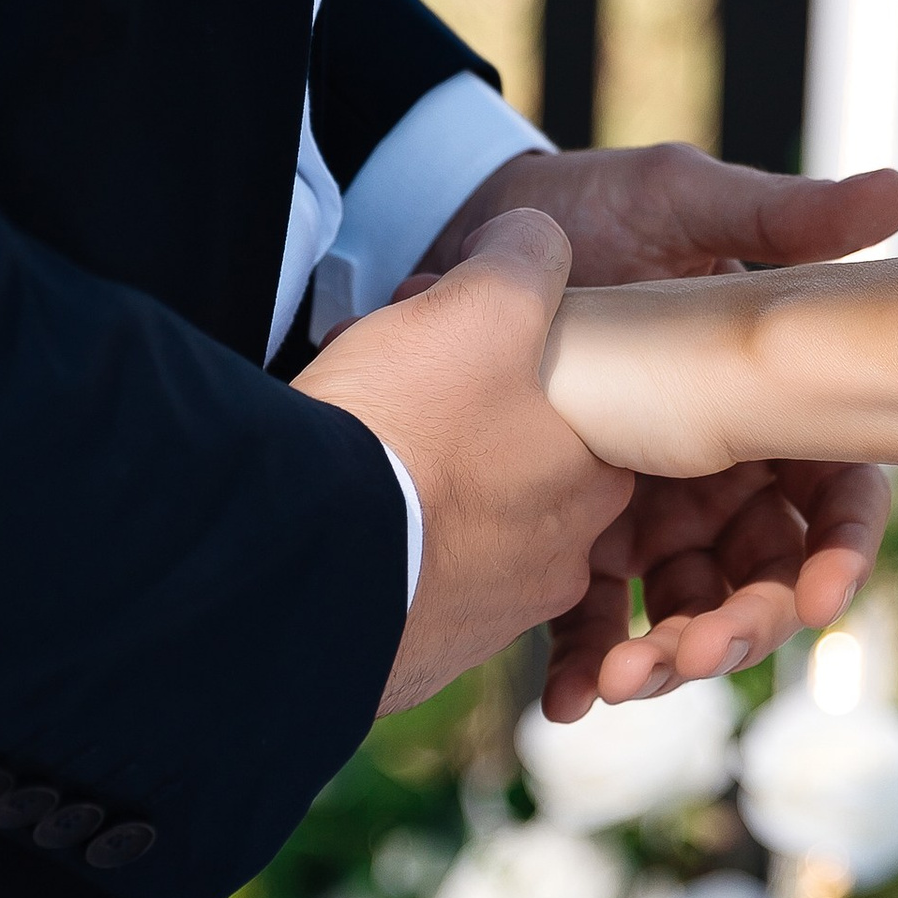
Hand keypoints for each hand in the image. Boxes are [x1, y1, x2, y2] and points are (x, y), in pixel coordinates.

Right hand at [295, 210, 633, 716]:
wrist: (302, 561)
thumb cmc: (409, 429)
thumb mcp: (482, 305)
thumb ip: (528, 258)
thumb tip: (535, 243)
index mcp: (595, 478)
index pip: (588, 407)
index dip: (521, 356)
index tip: (455, 334)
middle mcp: (560, 560)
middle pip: (520, 464)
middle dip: (466, 416)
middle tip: (396, 376)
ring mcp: (488, 615)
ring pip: (463, 523)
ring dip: (419, 478)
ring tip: (354, 435)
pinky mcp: (418, 655)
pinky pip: (412, 581)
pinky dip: (385, 543)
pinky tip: (340, 510)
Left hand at [416, 143, 897, 709]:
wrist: (460, 226)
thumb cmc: (589, 203)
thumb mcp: (682, 199)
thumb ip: (783, 219)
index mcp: (765, 398)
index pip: (835, 490)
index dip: (841, 549)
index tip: (824, 597)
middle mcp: (720, 465)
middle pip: (766, 572)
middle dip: (747, 625)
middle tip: (706, 653)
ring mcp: (650, 507)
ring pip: (689, 607)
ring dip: (671, 656)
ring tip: (628, 677)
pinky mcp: (574, 532)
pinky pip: (595, 615)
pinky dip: (586, 663)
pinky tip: (568, 698)